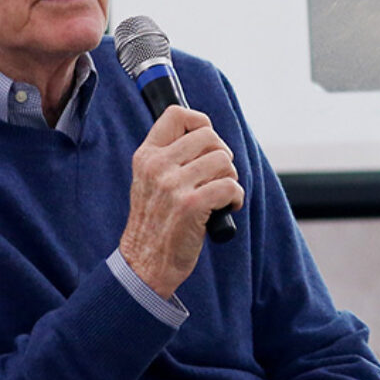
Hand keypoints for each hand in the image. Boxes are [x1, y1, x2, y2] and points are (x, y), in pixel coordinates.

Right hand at [119, 106, 243, 297]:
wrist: (144, 264)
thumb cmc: (155, 223)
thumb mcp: (148, 182)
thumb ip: (169, 157)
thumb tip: (206, 134)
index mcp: (146, 156)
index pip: (176, 114)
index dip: (201, 122)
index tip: (208, 143)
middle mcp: (157, 166)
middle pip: (209, 136)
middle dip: (222, 155)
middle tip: (217, 176)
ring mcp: (172, 185)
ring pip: (224, 160)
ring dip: (230, 178)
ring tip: (219, 194)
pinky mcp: (190, 205)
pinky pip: (230, 185)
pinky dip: (236, 197)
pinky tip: (227, 207)